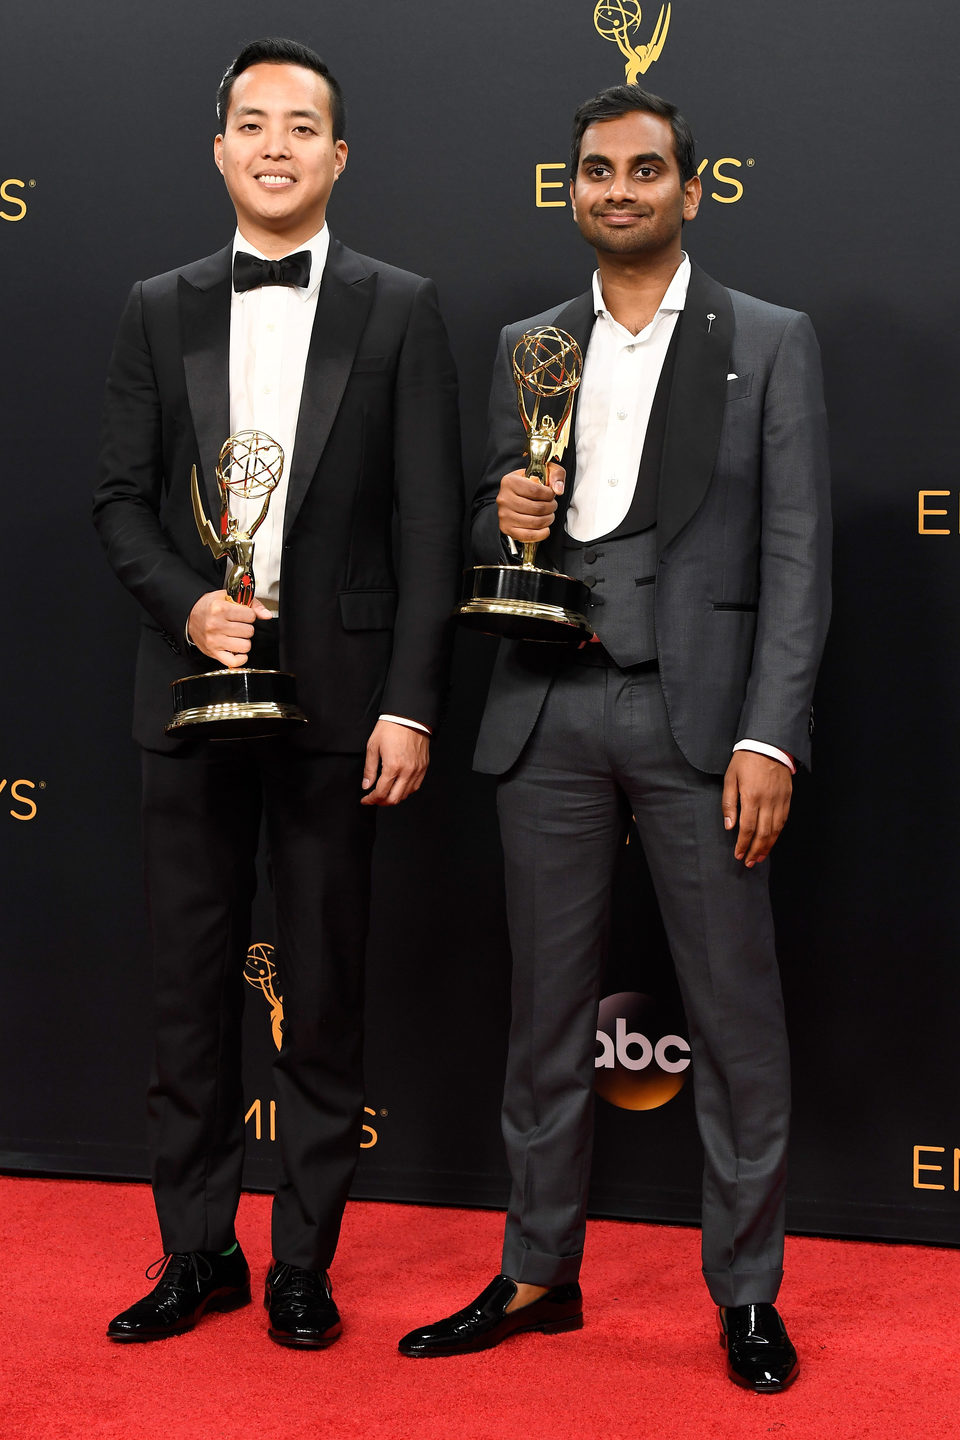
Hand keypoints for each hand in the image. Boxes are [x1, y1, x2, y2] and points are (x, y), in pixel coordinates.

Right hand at [187, 591, 271, 667]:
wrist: (190, 615)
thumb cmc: (210, 606)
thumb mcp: (229, 597)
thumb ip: (252, 604)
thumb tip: (266, 615)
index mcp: (220, 609)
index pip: (250, 616)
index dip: (249, 615)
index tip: (242, 615)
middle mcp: (216, 625)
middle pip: (249, 631)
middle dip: (246, 627)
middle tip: (238, 625)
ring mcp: (215, 640)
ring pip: (245, 646)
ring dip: (244, 641)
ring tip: (237, 636)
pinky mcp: (214, 652)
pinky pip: (234, 662)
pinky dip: (240, 658)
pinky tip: (238, 651)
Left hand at [360, 720, 429, 805]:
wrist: (409, 717)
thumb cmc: (390, 728)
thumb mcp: (373, 747)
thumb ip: (369, 769)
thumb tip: (366, 785)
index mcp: (393, 766)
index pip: (381, 792)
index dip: (371, 799)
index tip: (365, 799)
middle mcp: (407, 771)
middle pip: (394, 798)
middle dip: (381, 802)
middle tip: (374, 799)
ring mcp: (417, 770)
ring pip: (406, 794)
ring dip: (394, 798)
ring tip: (385, 794)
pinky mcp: (423, 767)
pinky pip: (415, 786)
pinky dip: (406, 791)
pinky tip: (398, 787)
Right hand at [497, 463, 564, 541]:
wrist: (515, 496)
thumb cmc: (530, 484)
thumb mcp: (544, 472)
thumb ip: (555, 474)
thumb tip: (558, 489)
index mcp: (510, 481)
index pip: (535, 490)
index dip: (549, 495)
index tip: (552, 494)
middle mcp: (504, 498)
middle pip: (536, 508)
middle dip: (551, 507)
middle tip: (552, 505)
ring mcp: (504, 515)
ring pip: (534, 522)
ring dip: (548, 520)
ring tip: (549, 515)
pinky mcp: (507, 528)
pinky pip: (528, 535)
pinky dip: (541, 534)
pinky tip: (545, 528)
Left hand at [721, 751, 792, 866]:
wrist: (768, 744)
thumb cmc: (746, 760)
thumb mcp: (730, 778)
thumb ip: (729, 803)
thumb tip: (730, 826)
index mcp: (751, 797)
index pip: (748, 828)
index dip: (743, 844)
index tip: (738, 854)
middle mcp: (767, 801)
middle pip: (763, 834)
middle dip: (755, 851)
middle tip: (748, 862)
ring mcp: (779, 800)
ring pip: (775, 830)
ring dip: (767, 847)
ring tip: (759, 857)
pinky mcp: (787, 798)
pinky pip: (783, 821)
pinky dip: (777, 834)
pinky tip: (771, 841)